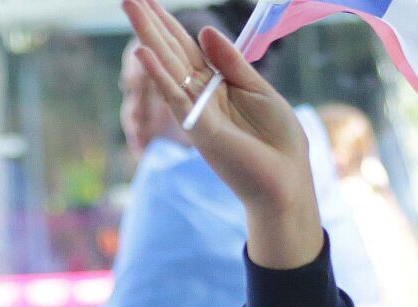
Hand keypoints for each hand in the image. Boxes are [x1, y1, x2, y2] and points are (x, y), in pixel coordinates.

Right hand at [122, 0, 322, 267]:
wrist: (287, 179)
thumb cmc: (278, 140)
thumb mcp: (258, 89)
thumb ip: (231, 62)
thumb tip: (206, 28)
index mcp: (215, 85)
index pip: (186, 47)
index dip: (169, 22)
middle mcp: (200, 96)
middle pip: (171, 51)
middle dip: (150, 22)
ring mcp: (196, 112)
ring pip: (168, 67)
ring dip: (147, 36)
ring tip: (130, 6)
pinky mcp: (201, 129)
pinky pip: (176, 97)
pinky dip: (160, 75)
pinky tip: (143, 53)